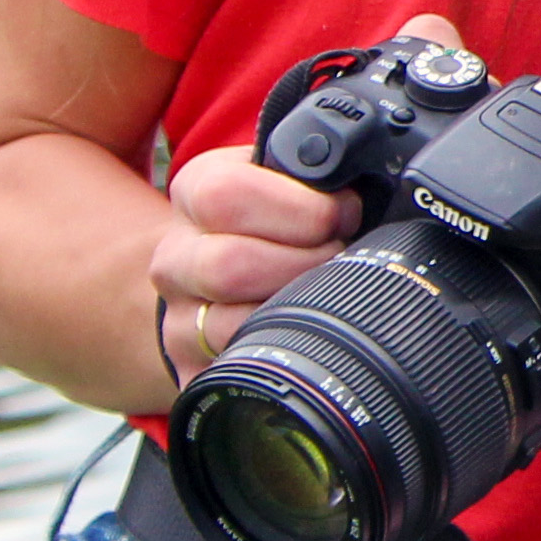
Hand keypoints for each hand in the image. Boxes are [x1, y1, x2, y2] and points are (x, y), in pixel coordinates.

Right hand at [150, 140, 353, 371]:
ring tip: (323, 293)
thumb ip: (317, 171)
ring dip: (296, 311)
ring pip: (230, 324)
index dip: (300, 208)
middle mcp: (175, 256)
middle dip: (305, 263)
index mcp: (196, 192)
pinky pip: (232, 369)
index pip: (227, 195)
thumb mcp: (285, 176)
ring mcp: (176, 315)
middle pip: (229, 266)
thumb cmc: (272, 217)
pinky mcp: (188, 365)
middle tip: (337, 257)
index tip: (342, 213)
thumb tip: (365, 174)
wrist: (219, 271)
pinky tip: (302, 331)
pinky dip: (278, 354)